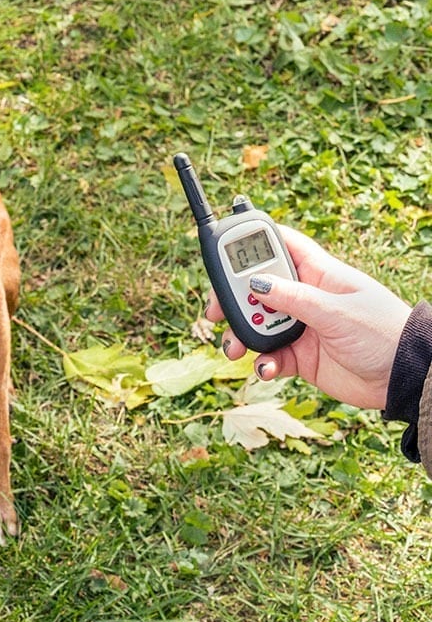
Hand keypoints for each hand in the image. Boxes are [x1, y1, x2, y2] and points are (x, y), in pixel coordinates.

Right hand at [205, 226, 410, 408]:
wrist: (405, 378)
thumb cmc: (383, 332)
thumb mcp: (335, 311)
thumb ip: (293, 298)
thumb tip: (255, 282)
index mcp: (317, 273)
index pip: (279, 245)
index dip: (252, 243)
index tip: (224, 251)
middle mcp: (304, 296)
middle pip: (256, 287)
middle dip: (233, 298)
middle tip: (216, 311)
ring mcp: (300, 326)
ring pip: (256, 322)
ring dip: (242, 334)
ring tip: (236, 348)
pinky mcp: (300, 356)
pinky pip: (270, 356)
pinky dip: (263, 363)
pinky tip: (267, 368)